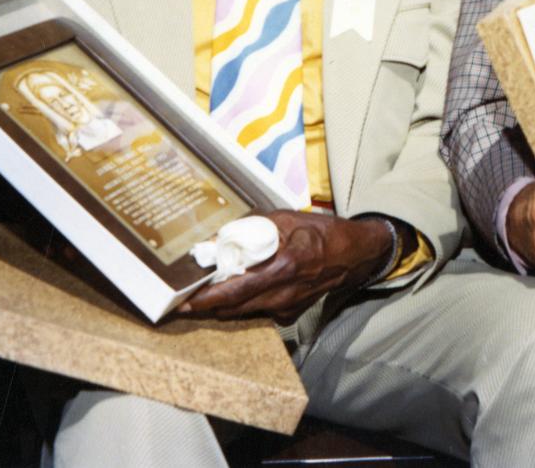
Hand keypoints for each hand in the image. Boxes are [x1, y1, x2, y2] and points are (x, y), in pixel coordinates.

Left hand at [177, 210, 391, 324]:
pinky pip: (257, 312)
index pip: (235, 291)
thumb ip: (250, 228)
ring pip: (243, 313)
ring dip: (222, 306)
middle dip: (206, 307)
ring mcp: (286, 308)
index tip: (183, 301)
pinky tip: (235, 292)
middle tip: (182, 301)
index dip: (205, 299)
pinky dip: (243, 304)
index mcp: (283, 266)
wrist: (352, 254)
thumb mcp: (284, 219)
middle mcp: (283, 294)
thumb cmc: (319, 231)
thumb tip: (216, 239)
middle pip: (233, 309)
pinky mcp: (289, 315)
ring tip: (202, 296)